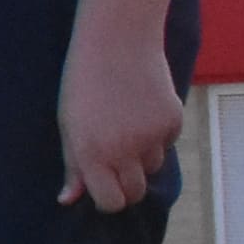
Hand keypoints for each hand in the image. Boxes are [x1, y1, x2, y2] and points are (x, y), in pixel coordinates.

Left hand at [57, 31, 180, 212]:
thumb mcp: (69, 125)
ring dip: (141, 157)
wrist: (118, 41)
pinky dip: (157, 134)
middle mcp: (125, 151)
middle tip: (115, 160)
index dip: (108, 199)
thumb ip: (73, 165)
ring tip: (125, 123)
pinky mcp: (174, 122)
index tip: (103, 187)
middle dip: (126, 185)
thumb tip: (69, 199)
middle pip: (136, 192)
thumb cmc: (84, 82)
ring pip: (153, 167)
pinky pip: (167, 143)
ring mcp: (152, 137)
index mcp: (92, 154)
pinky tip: (142, 107)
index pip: (111, 202)